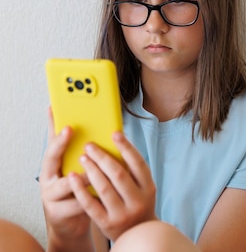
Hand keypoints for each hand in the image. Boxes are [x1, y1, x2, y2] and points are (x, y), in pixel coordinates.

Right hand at [39, 108, 92, 250]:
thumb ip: (66, 145)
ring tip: (98, 170)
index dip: (59, 138)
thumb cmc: (72, 188)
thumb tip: (58, 113)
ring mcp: (51, 198)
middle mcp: (47, 180)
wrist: (68, 221)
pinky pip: (79, 204)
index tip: (69, 127)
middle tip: (83, 144)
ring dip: (85, 176)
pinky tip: (108, 192)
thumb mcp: (67, 166)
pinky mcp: (61, 214)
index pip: (52, 148)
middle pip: (52, 161)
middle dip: (64, 149)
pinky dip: (93, 197)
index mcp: (50, 166)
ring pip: (68, 185)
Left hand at [67, 131, 157, 241]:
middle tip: (90, 145)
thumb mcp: (143, 188)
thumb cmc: (137, 203)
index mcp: (149, 189)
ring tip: (82, 157)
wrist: (137, 234)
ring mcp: (122, 214)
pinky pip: (90, 204)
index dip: (126, 147)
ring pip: (103, 188)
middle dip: (102, 157)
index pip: (138, 164)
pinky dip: (81, 189)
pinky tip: (73, 177)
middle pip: (118, 174)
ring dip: (91, 170)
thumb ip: (133, 171)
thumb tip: (117, 143)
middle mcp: (138, 201)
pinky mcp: (107, 224)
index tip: (114, 133)